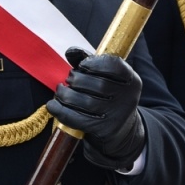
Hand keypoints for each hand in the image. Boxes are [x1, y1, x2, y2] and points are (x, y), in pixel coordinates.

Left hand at [49, 48, 146, 170]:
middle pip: (98, 84)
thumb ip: (90, 62)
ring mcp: (117, 116)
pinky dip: (61, 111)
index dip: (94, 63)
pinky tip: (53, 105)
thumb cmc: (110, 98)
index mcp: (131, 80)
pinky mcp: (104, 130)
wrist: (121, 131)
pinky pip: (78, 119)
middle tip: (69, 80)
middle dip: (77, 79)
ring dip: (66, 95)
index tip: (82, 65)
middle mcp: (128, 98)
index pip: (114, 65)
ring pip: (86, 102)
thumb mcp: (108, 79)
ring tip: (60, 91)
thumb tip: (70, 52)